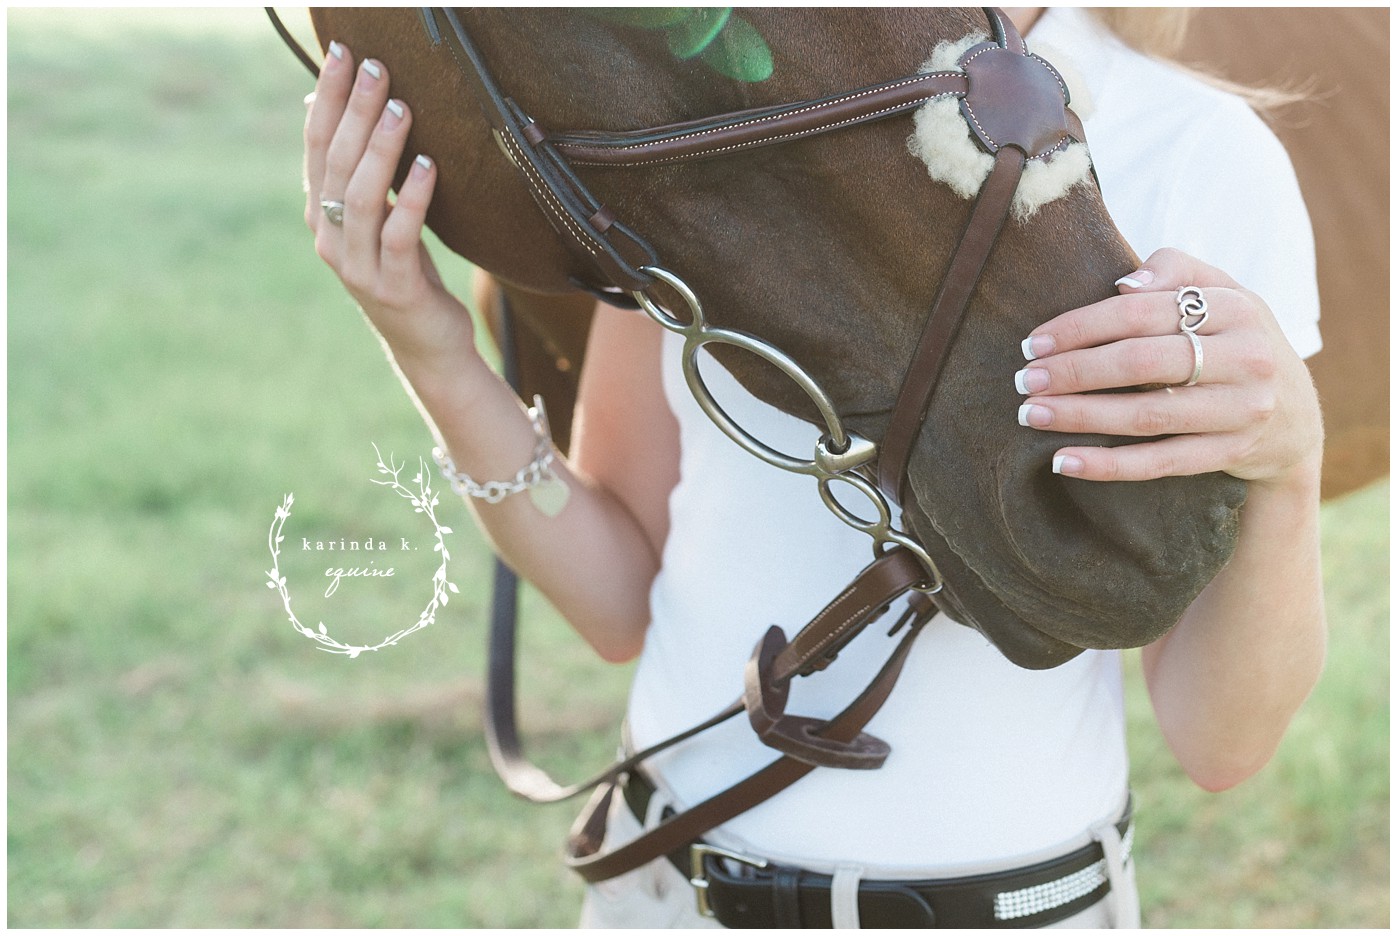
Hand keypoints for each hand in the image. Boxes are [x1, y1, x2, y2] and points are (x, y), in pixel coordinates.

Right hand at [303, 41, 475, 376]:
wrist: (427, 344)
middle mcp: (330, 238)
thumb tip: (332, 105)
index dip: (328, 98)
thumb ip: (358, 172)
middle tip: (377, 69)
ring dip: (380, 149)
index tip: (343, 54)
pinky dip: (411, 199)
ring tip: (402, 109)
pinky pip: (398, 237)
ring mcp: (358, 266)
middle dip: (355, 112)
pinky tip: (428, 167)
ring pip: (360, 198)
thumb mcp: (379, 218)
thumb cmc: (406, 270)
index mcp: (321, 214)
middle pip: (336, 164)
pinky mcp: (392, 289)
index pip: (317, 145)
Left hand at [1014, 247, 1322, 488]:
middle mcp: (1245, 358)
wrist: (1294, 417)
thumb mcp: (1223, 294)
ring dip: (1079, 416)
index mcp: (1236, 308)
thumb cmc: (1235, 342)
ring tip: (1030, 414)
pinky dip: (1107, 465)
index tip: (1033, 342)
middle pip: (1140, 363)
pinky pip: (1160, 463)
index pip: (1142, 313)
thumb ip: (1175, 272)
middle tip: (1023, 379)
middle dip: (1072, 371)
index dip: (1081, 326)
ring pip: (1146, 415)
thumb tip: (1122, 284)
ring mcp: (1241, 411)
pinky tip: (1062, 462)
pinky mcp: (1230, 454)